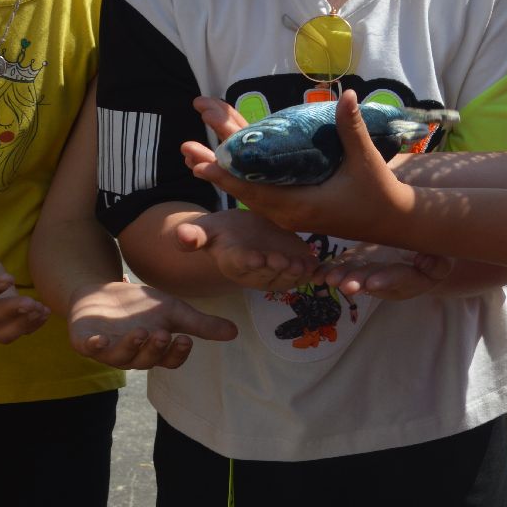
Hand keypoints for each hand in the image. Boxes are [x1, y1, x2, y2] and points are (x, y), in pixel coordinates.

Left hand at [67, 280, 239, 368]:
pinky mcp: (85, 342)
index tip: (185, 339)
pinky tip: (99, 339)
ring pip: (120, 357)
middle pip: (145, 360)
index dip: (176, 353)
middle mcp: (132, 356)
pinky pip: (89, 349)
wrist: (102, 292)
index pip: (169, 360)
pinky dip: (94, 346)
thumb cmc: (140, 306)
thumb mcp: (173, 311)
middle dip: (155, 348)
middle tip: (163, 334)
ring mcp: (107, 351)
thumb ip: (200, 324)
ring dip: (131, 346)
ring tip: (141, 331)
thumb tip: (235, 332)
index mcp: (154, 351)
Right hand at [173, 208, 321, 290]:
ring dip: (299, 272)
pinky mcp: (296, 265)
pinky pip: (308, 272)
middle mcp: (258, 272)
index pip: (242, 264)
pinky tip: (327, 270)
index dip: (249, 262)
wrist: (243, 235)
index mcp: (236, 262)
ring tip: (306, 265)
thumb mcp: (207, 231)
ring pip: (290, 275)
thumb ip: (194, 236)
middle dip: (278, 268)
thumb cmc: (222, 233)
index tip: (255, 258)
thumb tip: (180, 235)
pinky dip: (318, 272)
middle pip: (269, 272)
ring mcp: (278, 271)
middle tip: (286, 261)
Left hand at [182, 90, 414, 240]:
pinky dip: (241, 175)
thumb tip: (347, 94)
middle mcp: (287, 212)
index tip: (200, 161)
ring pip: (248, 189)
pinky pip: (259, 190)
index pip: (253, 189)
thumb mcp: (366, 161)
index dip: (226, 174)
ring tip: (194, 153)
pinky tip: (228, 161)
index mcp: (299, 205)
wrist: (392, 219)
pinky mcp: (292, 207)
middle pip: (243, 187)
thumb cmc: (378, 192)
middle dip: (215, 165)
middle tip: (185, 147)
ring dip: (224, 170)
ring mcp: (288, 212)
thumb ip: (351, 128)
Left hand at [319, 242, 455, 300]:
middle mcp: (389, 280)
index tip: (372, 284)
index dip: (387, 280)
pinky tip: (317, 273)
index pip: (400, 278)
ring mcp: (372, 272)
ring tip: (328, 279)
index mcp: (413, 279)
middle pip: (374, 281)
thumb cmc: (435, 255)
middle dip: (359, 282)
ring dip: (341, 277)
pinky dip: (329, 270)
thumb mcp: (442, 259)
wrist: (422, 256)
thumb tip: (423, 260)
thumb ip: (436, 262)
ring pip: (356, 276)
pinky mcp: (358, 264)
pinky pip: (343, 268)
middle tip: (343, 285)